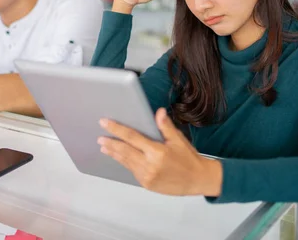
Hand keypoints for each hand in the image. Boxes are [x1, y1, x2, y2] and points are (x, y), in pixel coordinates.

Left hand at [98, 108, 222, 195]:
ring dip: (114, 154)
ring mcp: (146, 176)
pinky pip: (132, 171)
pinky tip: (119, 157)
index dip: (116, 129)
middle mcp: (149, 165)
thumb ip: (166, 127)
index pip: (132, 137)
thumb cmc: (189, 159)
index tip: (104, 123)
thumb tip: (158, 112)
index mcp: (157, 151)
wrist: (197, 180)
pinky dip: (124, 162)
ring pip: (126, 162)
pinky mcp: (146, 184)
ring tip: (104, 147)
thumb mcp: (179, 140)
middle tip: (100, 137)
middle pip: (124, 151)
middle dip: (111, 143)